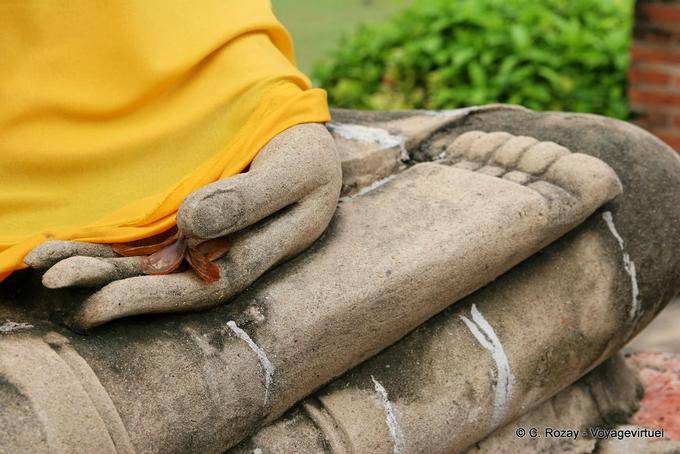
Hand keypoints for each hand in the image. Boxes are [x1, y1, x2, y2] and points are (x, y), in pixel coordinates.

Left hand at [24, 123, 341, 331]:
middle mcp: (226, 253)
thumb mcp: (295, 170)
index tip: (98, 305)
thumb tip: (192, 224)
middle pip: (165, 278)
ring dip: (98, 262)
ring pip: (147, 257)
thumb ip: (250, 198)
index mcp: (260, 252)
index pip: (203, 287)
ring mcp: (204, 236)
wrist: (302, 138)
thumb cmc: (307, 155)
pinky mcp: (188, 218)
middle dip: (109, 282)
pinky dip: (110, 238)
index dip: (151, 299)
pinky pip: (146, 232)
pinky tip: (72, 240)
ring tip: (44, 264)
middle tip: (52, 278)